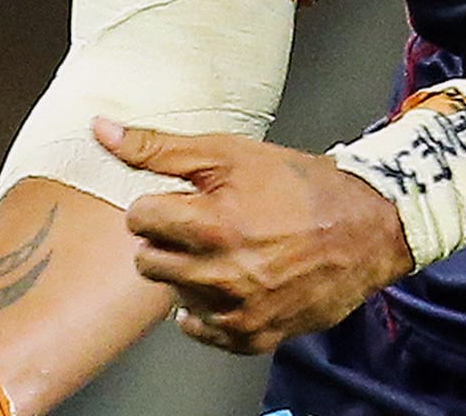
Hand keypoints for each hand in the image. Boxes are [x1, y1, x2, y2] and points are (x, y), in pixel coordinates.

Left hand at [96, 117, 410, 355]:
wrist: (365, 227)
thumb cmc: (299, 185)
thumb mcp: (227, 152)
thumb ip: (157, 147)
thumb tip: (101, 130)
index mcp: (210, 225)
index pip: (138, 220)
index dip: (160, 204)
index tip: (185, 200)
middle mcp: (221, 275)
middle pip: (148, 261)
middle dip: (169, 238)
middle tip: (205, 223)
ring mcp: (237, 312)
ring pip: (173, 294)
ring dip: (189, 272)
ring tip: (226, 249)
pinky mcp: (254, 336)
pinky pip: (201, 329)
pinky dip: (209, 308)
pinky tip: (232, 280)